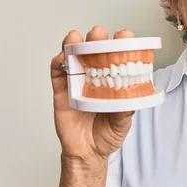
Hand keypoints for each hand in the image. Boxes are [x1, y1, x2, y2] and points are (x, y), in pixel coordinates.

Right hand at [50, 25, 134, 162]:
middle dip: (96, 38)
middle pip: (94, 50)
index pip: (118, 56)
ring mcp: (77, 82)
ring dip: (73, 44)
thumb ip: (124, 113)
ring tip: (74, 37)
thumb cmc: (107, 134)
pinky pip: (57, 74)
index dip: (121, 43)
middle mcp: (95, 76)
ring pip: (73, 57)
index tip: (125, 37)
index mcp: (114, 80)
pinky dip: (57, 63)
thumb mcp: (122, 124)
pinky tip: (61, 58)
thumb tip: (128, 101)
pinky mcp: (61, 91)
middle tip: (98, 33)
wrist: (87, 153)